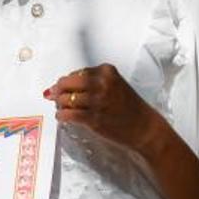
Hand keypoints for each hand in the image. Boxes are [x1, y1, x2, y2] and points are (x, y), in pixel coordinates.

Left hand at [44, 64, 166, 158]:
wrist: (145, 127)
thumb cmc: (129, 107)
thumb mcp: (114, 85)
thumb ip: (92, 82)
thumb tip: (63, 85)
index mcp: (106, 71)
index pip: (76, 72)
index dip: (67, 81)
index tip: (62, 87)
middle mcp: (102, 83)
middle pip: (67, 82)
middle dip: (58, 90)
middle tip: (54, 96)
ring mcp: (98, 101)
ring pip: (65, 98)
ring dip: (59, 104)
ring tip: (60, 108)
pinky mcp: (94, 118)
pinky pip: (68, 114)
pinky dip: (61, 115)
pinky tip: (62, 117)